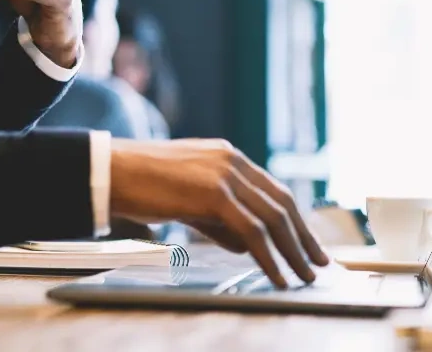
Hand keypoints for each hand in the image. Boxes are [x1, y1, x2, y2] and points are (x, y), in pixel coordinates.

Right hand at [110, 138, 329, 287]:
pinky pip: (253, 229)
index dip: (295, 220)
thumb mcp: (189, 201)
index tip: (308, 244)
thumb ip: (220, 220)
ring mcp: (225, 173)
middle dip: (303, 237)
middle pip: (281, 203)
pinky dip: (269, 256)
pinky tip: (276, 274)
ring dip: (293, 251)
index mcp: (227, 155)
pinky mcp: (215, 192)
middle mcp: (232, 159)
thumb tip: (249, 245)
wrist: (112, 172)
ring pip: (273, 217)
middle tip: (319, 263)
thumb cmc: (143, 185)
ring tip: (303, 276)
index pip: (273, 190)